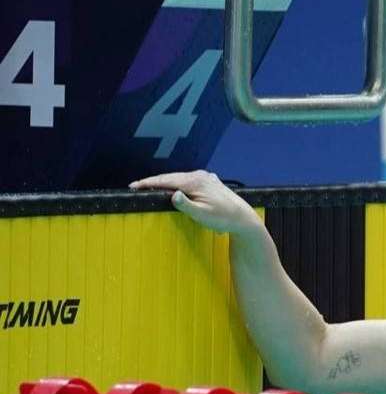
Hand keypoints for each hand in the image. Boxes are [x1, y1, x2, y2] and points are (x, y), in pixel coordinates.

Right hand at [129, 171, 260, 235]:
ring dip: (165, 182)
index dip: (148, 183)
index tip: (133, 186)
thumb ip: (185, 204)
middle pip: (171, 177)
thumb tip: (173, 194)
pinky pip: (187, 181)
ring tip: (150, 187)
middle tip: (136, 186)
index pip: (166, 180)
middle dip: (153, 182)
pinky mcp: (209, 182)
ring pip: (179, 178)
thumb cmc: (223, 218)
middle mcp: (200, 176)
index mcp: (195, 181)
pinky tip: (172, 187)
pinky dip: (176, 183)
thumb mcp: (202, 214)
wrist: (243, 218)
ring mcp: (205, 178)